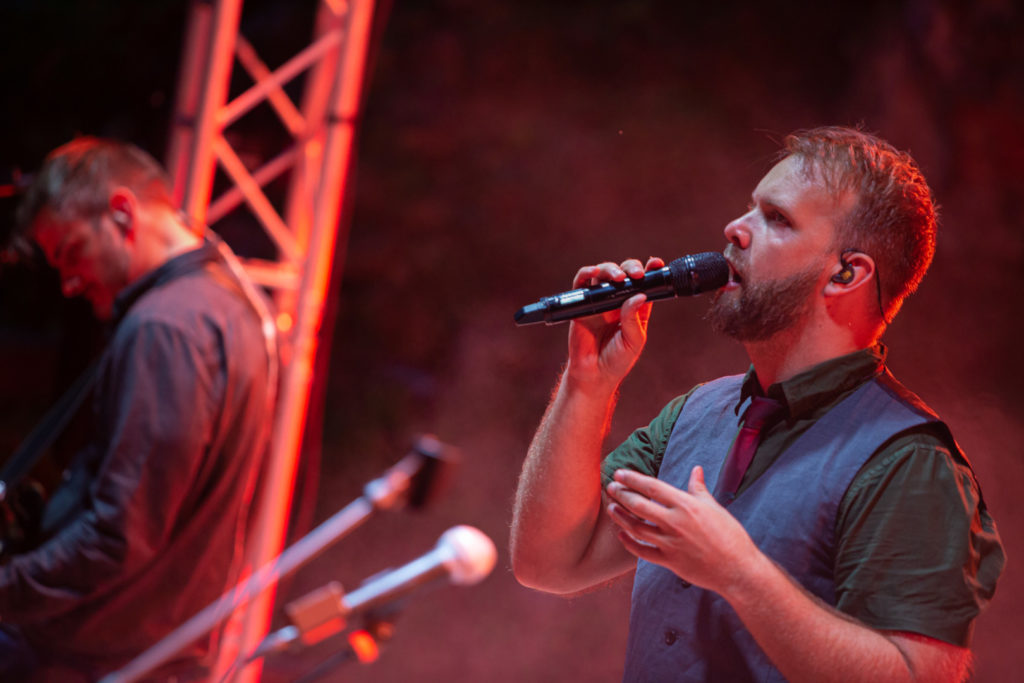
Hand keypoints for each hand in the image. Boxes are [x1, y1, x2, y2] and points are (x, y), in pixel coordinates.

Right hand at [565, 257, 663, 390]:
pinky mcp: (582, 304)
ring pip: (604, 273)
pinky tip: (594, 272)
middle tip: (637, 275)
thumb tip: (638, 295)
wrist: (594, 375)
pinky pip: (582, 283)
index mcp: (634, 308)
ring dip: (611, 269)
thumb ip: (635, 319)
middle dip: (631, 268)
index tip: (656, 264)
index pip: (643, 284)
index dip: (650, 270)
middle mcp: (617, 301)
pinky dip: (586, 273)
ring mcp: (599, 301)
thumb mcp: (634, 341)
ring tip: (618, 277)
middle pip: (624, 273)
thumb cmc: (617, 360)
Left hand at [605, 466, 761, 595]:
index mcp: (686, 505)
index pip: (652, 487)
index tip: (619, 474)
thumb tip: (696, 470)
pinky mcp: (669, 561)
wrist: (738, 569)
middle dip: (621, 495)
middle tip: (610, 488)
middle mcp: (675, 522)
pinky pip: (642, 551)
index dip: (632, 479)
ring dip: (620, 517)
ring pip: (636, 528)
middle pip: (638, 506)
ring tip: (611, 508)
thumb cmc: (730, 535)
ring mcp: (670, 543)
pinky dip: (629, 542)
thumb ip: (699, 488)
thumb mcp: (714, 507)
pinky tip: (621, 534)